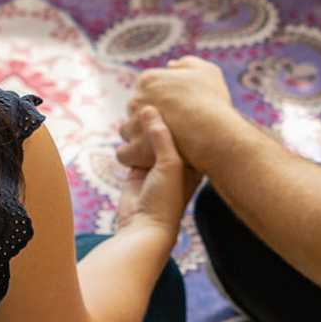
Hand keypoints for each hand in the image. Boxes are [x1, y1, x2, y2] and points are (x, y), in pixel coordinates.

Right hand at [110, 107, 196, 233]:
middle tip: (156, 96)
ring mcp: (156, 167)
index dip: (185, 115)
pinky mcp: (137, 171)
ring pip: (150, 140)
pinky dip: (131, 141)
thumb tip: (148, 109)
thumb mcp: (169, 164)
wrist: (145, 228)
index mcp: (192, 163)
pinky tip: (128, 126)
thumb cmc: (166, 200)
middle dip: (162, 118)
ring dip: (143, 128)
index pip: (191, 133)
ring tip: (140, 108)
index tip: (178, 93)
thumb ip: (161, 136)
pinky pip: (134, 150)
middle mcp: (176, 164)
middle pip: (170, 133)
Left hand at [122, 57, 239, 171]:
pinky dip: (133, 157)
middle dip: (146, 118)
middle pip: (135, 109)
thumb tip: (169, 65)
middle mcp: (135, 100)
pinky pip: (124, 154)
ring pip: (128, 131)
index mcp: (147, 79)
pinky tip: (146, 159)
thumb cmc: (212, 102)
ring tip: (158, 145)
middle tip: (168, 128)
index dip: (158, 102)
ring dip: (139, 137)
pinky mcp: (135, 149)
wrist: (214, 132)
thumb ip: (186, 64)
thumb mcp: (206, 71)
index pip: (144, 90)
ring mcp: (134, 125)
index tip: (172, 111)